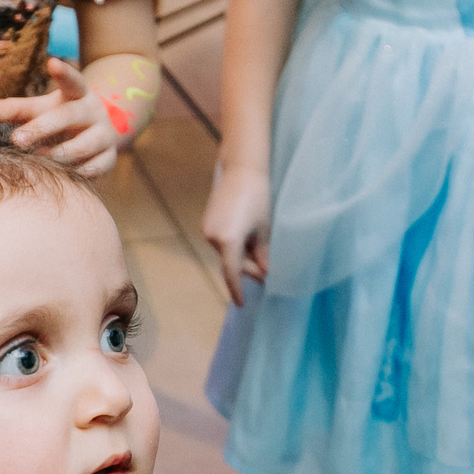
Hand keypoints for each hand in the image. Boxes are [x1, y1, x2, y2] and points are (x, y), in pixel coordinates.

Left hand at [0, 57, 120, 177]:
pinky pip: (92, 169)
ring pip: (82, 146)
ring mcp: (104, 136)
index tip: (51, 63)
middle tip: (15, 140)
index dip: (64, 73)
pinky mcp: (109, 159)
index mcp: (78, 94)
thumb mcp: (41, 110)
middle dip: (42, 128)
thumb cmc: (60, 119)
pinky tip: (58, 175)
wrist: (97, 137)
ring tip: (35, 159)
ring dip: (56, 154)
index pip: (73, 81)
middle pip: (70, 116)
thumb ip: (16, 110)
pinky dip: (73, 173)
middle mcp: (94, 112)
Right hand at [201, 162, 272, 302]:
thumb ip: (263, 254)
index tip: (241, 303)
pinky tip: (248, 241)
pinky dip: (233, 247)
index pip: (232, 273)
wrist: (242, 170)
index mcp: (228, 240)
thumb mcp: (264, 229)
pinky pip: (221, 243)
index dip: (237, 290)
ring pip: (226, 254)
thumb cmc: (258, 197)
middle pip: (230, 263)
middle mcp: (212, 237)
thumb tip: (265, 272)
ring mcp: (207, 230)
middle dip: (247, 269)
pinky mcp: (206, 223)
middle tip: (267, 272)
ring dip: (241, 258)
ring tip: (260, 253)